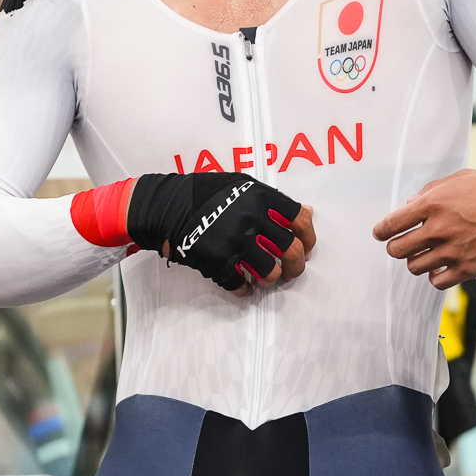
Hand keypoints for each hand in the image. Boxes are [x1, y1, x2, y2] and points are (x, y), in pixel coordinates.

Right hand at [130, 174, 313, 293]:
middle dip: (296, 266)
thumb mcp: (241, 186)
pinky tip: (242, 286)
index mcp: (261, 197)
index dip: (309, 237)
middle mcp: (252, 218)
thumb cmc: (205, 194)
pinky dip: (244, 289)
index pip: (300, 219)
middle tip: (292, 272)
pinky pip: (240, 284)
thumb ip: (272, 200)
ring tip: (265, 278)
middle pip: (291, 250)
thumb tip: (305, 212)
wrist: (167, 207)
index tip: (306, 247)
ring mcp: (235, 241)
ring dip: (271, 280)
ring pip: (270, 272)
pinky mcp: (218, 261)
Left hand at [372, 168, 475, 289]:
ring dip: (416, 261)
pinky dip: (435, 276)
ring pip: (414, 267)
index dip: (381, 231)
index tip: (380, 234)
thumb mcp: (460, 178)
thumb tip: (410, 204)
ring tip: (426, 255)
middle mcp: (439, 228)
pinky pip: (437, 281)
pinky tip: (442, 267)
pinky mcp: (468, 268)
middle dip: (396, 247)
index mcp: (433, 203)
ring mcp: (453, 250)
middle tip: (402, 245)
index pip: (392, 223)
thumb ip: (431, 190)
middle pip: (397, 249)